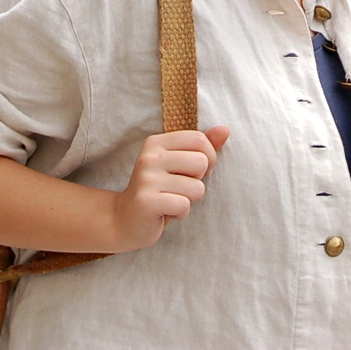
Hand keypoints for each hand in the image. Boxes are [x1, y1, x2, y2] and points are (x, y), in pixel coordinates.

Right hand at [109, 126, 229, 251]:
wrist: (124, 220)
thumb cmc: (159, 190)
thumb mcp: (178, 164)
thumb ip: (202, 146)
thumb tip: (225, 129)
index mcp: (156, 142)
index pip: (199, 139)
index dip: (208, 157)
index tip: (197, 172)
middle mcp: (149, 157)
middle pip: (200, 162)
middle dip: (198, 181)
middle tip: (179, 189)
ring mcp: (146, 179)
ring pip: (196, 188)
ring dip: (189, 200)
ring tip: (170, 200)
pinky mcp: (146, 201)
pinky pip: (184, 206)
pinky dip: (180, 214)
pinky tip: (165, 213)